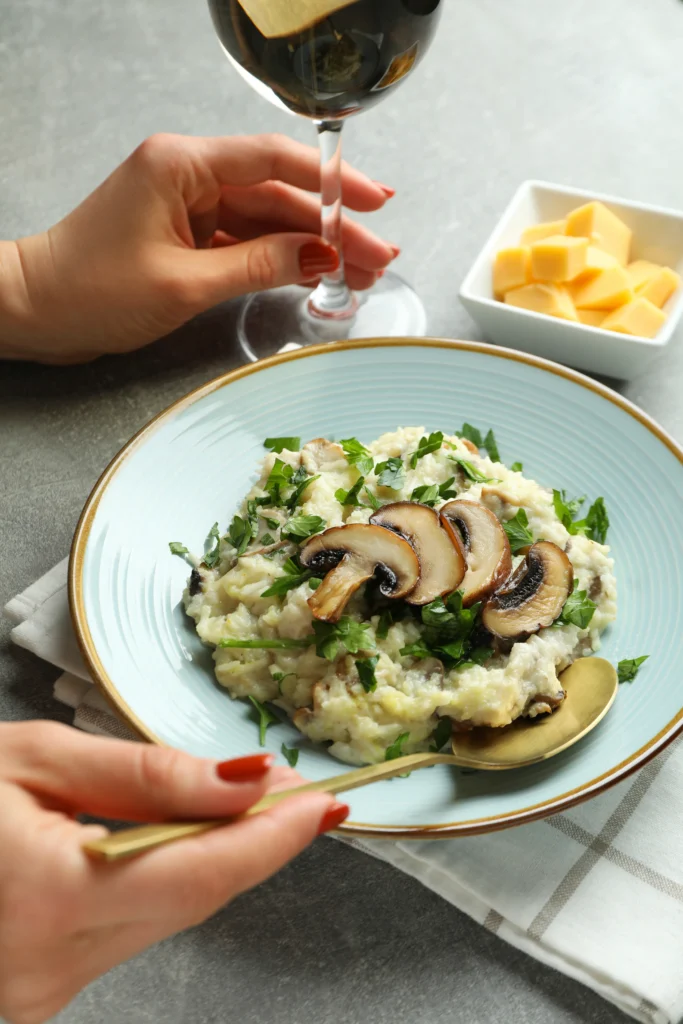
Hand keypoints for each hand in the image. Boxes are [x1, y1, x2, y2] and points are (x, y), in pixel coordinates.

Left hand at [0, 133, 396, 362]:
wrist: (37, 311)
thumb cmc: (89, 289)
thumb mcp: (185, 282)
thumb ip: (258, 265)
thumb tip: (318, 256)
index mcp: (181, 165)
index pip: (272, 160)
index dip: (330, 182)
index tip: (374, 201)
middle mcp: (187, 175)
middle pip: (278, 195)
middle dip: (331, 227)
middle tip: (378, 256)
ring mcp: (188, 205)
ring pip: (267, 221)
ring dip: (312, 247)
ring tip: (359, 273)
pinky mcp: (187, 234)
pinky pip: (246, 242)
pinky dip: (280, 259)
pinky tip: (315, 274)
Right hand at [0, 721, 346, 1023]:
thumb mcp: (29, 762)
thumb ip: (140, 774)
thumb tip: (242, 780)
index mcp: (48, 899)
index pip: (200, 873)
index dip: (275, 838)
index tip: (326, 803)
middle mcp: (51, 964)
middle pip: (194, 899)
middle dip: (258, 844)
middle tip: (304, 796)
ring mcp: (45, 990)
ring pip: (166, 917)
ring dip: (215, 861)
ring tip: (253, 809)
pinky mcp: (42, 991)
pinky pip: (128, 931)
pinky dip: (165, 885)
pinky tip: (182, 844)